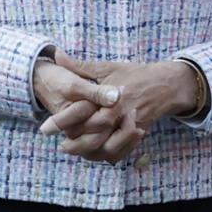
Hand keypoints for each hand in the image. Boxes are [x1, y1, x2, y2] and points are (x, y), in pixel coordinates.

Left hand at [39, 55, 199, 162]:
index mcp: (111, 97)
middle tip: (60, 146)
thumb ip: (81, 66)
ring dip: (90, 153)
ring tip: (76, 151)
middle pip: (95, 136)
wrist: (166, 84)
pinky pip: (122, 151)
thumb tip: (58, 56)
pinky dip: (108, 156)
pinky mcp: (137, 134)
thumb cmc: (135, 74)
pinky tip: (95, 153)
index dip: (62, 122)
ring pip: (108, 148)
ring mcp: (130, 126)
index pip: (82, 114)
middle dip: (75, 144)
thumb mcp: (107, 68)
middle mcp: (121, 114)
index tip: (45, 128)